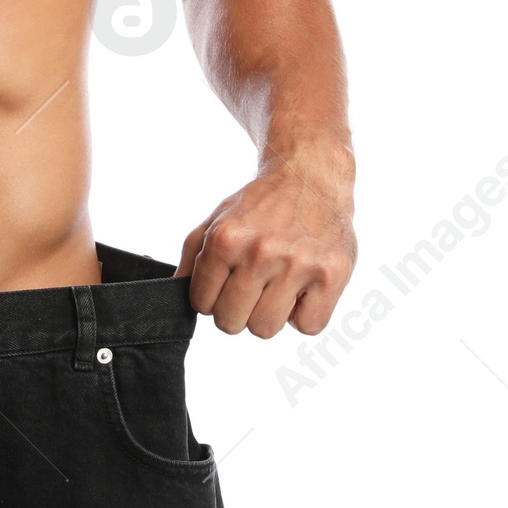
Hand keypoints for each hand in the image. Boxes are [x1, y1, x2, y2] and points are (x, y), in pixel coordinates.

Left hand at [176, 149, 355, 337]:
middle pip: (230, 323)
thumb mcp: (218, 218)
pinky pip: (308, 327)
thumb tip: (176, 290)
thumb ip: (193, 255)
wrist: (310, 177)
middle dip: (235, 309)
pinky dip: (303, 314)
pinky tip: (301, 288)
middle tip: (249, 287)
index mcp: (226, 238)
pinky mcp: (331, 276)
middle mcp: (260, 252)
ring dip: (268, 314)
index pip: (201, 303)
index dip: (210, 297)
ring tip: (276, 286)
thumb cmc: (262, 204)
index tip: (224, 284)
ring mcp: (298, 265)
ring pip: (265, 329)